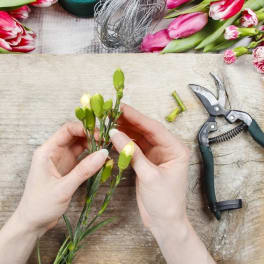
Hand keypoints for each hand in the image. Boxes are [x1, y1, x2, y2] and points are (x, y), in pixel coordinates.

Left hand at [15, 122, 107, 235]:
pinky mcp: (68, 168)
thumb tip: (104, 154)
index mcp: (47, 151)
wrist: (32, 223)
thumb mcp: (63, 188)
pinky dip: (92, 157)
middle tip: (107, 141)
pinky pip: (82, 157)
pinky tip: (102, 160)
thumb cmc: (40, 205)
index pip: (67, 130)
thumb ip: (84, 170)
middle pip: (75, 136)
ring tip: (107, 149)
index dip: (84, 128)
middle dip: (92, 136)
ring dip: (93, 146)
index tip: (100, 134)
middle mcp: (54, 152)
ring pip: (80, 146)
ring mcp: (62, 160)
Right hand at [110, 104, 214, 263]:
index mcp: (175, 149)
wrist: (164, 221)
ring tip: (109, 121)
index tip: (121, 108)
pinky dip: (124, 142)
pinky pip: (134, 148)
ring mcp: (156, 154)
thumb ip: (132, 153)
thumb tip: (115, 134)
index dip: (136, 117)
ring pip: (139, 138)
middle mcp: (167, 148)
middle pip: (146, 130)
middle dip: (129, 121)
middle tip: (111, 112)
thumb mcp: (149, 176)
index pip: (154, 128)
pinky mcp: (147, 162)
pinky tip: (114, 136)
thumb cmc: (164, 201)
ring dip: (125, 130)